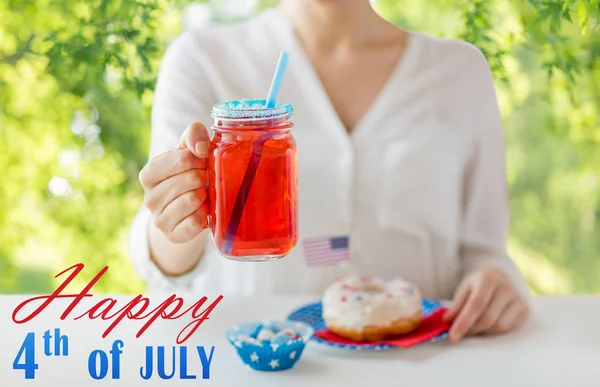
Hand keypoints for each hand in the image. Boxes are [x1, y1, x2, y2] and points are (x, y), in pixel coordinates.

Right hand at [139, 122, 209, 242]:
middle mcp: (149, 198)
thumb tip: (200, 148)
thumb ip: (193, 135)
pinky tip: (202, 211)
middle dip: (204, 177)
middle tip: (203, 180)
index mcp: (149, 174)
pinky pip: (195, 221)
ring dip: (205, 195)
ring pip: (193, 199)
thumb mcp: (190, 148)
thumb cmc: (191, 172)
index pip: (182, 159)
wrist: (192, 208)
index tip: (201, 162)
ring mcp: (159, 219)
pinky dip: (205, 215)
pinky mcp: (173, 235)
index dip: (198, 159)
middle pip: (190, 179)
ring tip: (202, 195)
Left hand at [443, 267, 528, 342]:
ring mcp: (517, 299)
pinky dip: (494, 331)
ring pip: (498, 326)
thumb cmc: (480, 283)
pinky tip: (487, 325)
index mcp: (488, 279)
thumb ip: (457, 304)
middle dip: (471, 329)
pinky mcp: (524, 309)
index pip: (475, 305)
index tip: (453, 336)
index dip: (463, 323)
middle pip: (487, 318)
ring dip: (483, 331)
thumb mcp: (466, 287)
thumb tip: (447, 320)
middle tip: (461, 332)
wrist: (501, 275)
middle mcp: (505, 288)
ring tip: (474, 326)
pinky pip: (508, 328)